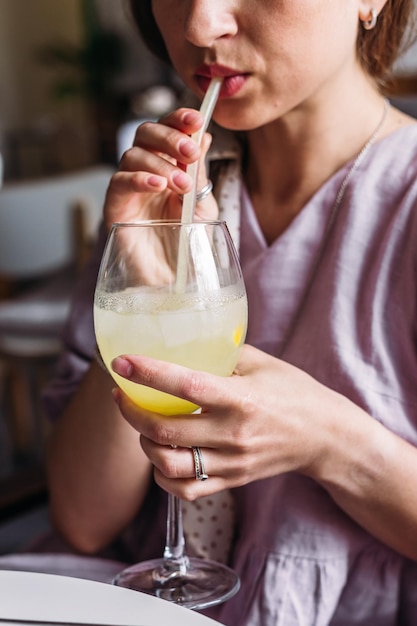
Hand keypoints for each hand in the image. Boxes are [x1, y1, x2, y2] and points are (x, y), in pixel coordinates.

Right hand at [104, 108, 217, 228]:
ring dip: (160, 164)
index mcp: (168, 163)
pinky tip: (157, 186)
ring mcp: (129, 186)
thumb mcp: (201, 205)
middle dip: (170, 137)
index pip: (168, 128)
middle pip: (146, 132)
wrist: (173, 277)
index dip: (179, 119)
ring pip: (133, 154)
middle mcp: (146, 169)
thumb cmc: (186, 240)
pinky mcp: (115, 205)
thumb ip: (199, 172)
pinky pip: (120, 181)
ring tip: (181, 186)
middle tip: (190, 154)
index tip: (197, 119)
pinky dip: (139, 179)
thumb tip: (203, 135)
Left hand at [110, 345, 344, 499]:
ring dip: (145, 444)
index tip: (122, 362)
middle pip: (165, 430)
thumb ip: (222, 354)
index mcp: (241, 398)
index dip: (148, 373)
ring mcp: (232, 463)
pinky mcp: (232, 480)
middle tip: (124, 395)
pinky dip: (163, 476)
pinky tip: (162, 454)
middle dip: (132, 411)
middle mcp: (233, 434)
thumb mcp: (261, 363)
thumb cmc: (294, 392)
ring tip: (143, 425)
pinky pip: (185, 490)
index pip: (185, 385)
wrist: (324, 436)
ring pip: (168, 465)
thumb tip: (184, 341)